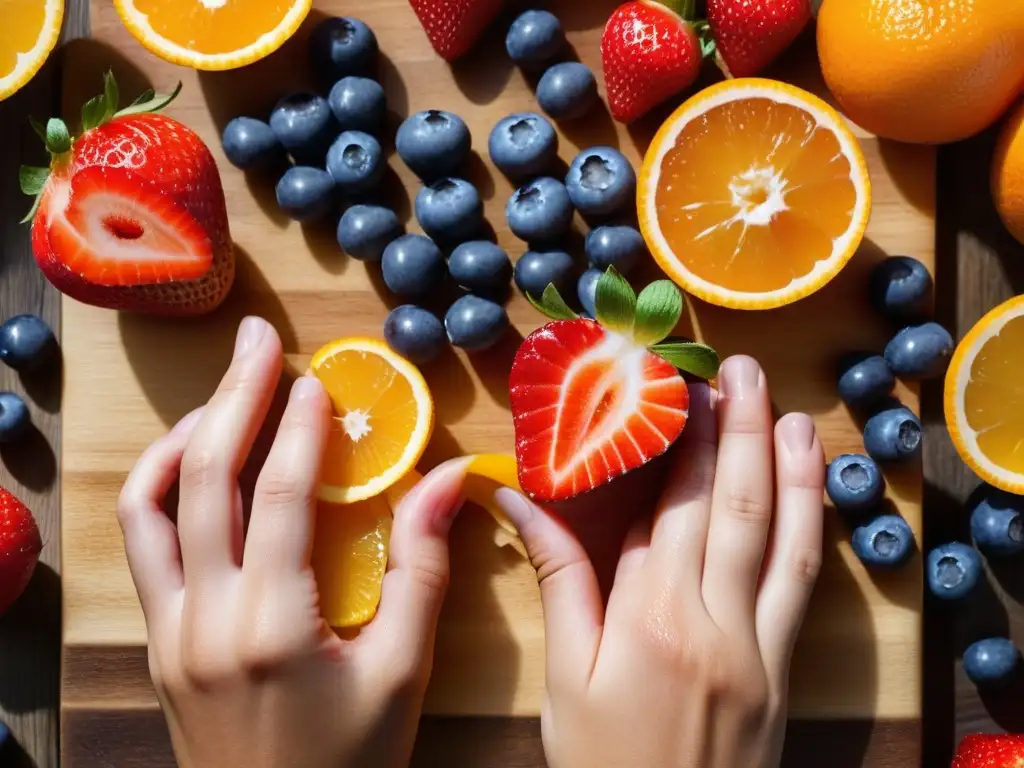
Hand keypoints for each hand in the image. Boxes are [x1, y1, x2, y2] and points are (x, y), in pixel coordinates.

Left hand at [117, 317, 467, 767]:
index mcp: (272, 626)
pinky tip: (195, 466)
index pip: (277, 496)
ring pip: (151, 506)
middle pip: (204, 480)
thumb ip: (421, 570)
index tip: (317, 379)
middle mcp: (204, 618)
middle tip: (258, 341)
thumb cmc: (350, 763)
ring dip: (185, 437)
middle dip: (234, 398)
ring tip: (225, 397)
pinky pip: (141, 545)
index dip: (299, 427)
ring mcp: (169, 629)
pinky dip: (162, 489)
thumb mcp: (403, 673)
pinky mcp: (158, 640)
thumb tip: (447, 481)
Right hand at [497, 355, 825, 767]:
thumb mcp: (565, 679)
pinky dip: (811, 528)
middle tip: (738, 371)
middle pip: (729, 504)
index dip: (676, 444)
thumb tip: (520, 501)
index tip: (678, 390)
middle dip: (735, 429)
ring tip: (789, 411)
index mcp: (650, 617)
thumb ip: (558, 582)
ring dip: (788, 467)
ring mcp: (758, 643)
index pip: (669, 509)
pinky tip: (811, 491)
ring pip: (780, 535)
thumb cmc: (601, 764)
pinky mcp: (783, 667)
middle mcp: (713, 619)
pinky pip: (803, 583)